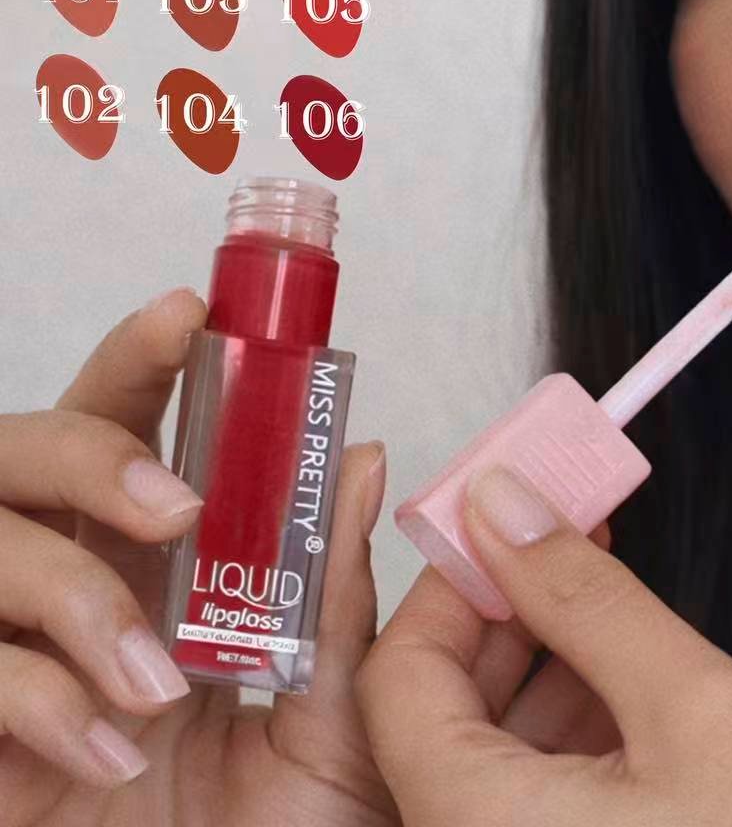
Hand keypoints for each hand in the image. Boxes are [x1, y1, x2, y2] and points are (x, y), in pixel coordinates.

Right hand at [0, 289, 398, 826]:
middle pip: (24, 449)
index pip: (132, 427)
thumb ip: (336, 595)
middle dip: (93, 448)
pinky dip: (41, 699)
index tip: (190, 312)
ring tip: (164, 683)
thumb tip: (366, 459)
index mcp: (154, 563)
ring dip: (79, 598)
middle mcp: (67, 583)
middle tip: (180, 501)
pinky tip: (111, 750)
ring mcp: (4, 646)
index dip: (143, 359)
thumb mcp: (328, 713)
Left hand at [355, 463, 731, 826]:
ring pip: (491, 746)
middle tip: (566, 533)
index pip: (396, 679)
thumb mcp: (695, 708)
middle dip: (503, 609)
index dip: (450, 582)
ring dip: (543, 659)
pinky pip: (532, 790)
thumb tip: (502, 503)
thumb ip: (586, 599)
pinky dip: (571, 723)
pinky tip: (628, 674)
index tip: (509, 515)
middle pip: (438, 711)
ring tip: (606, 589)